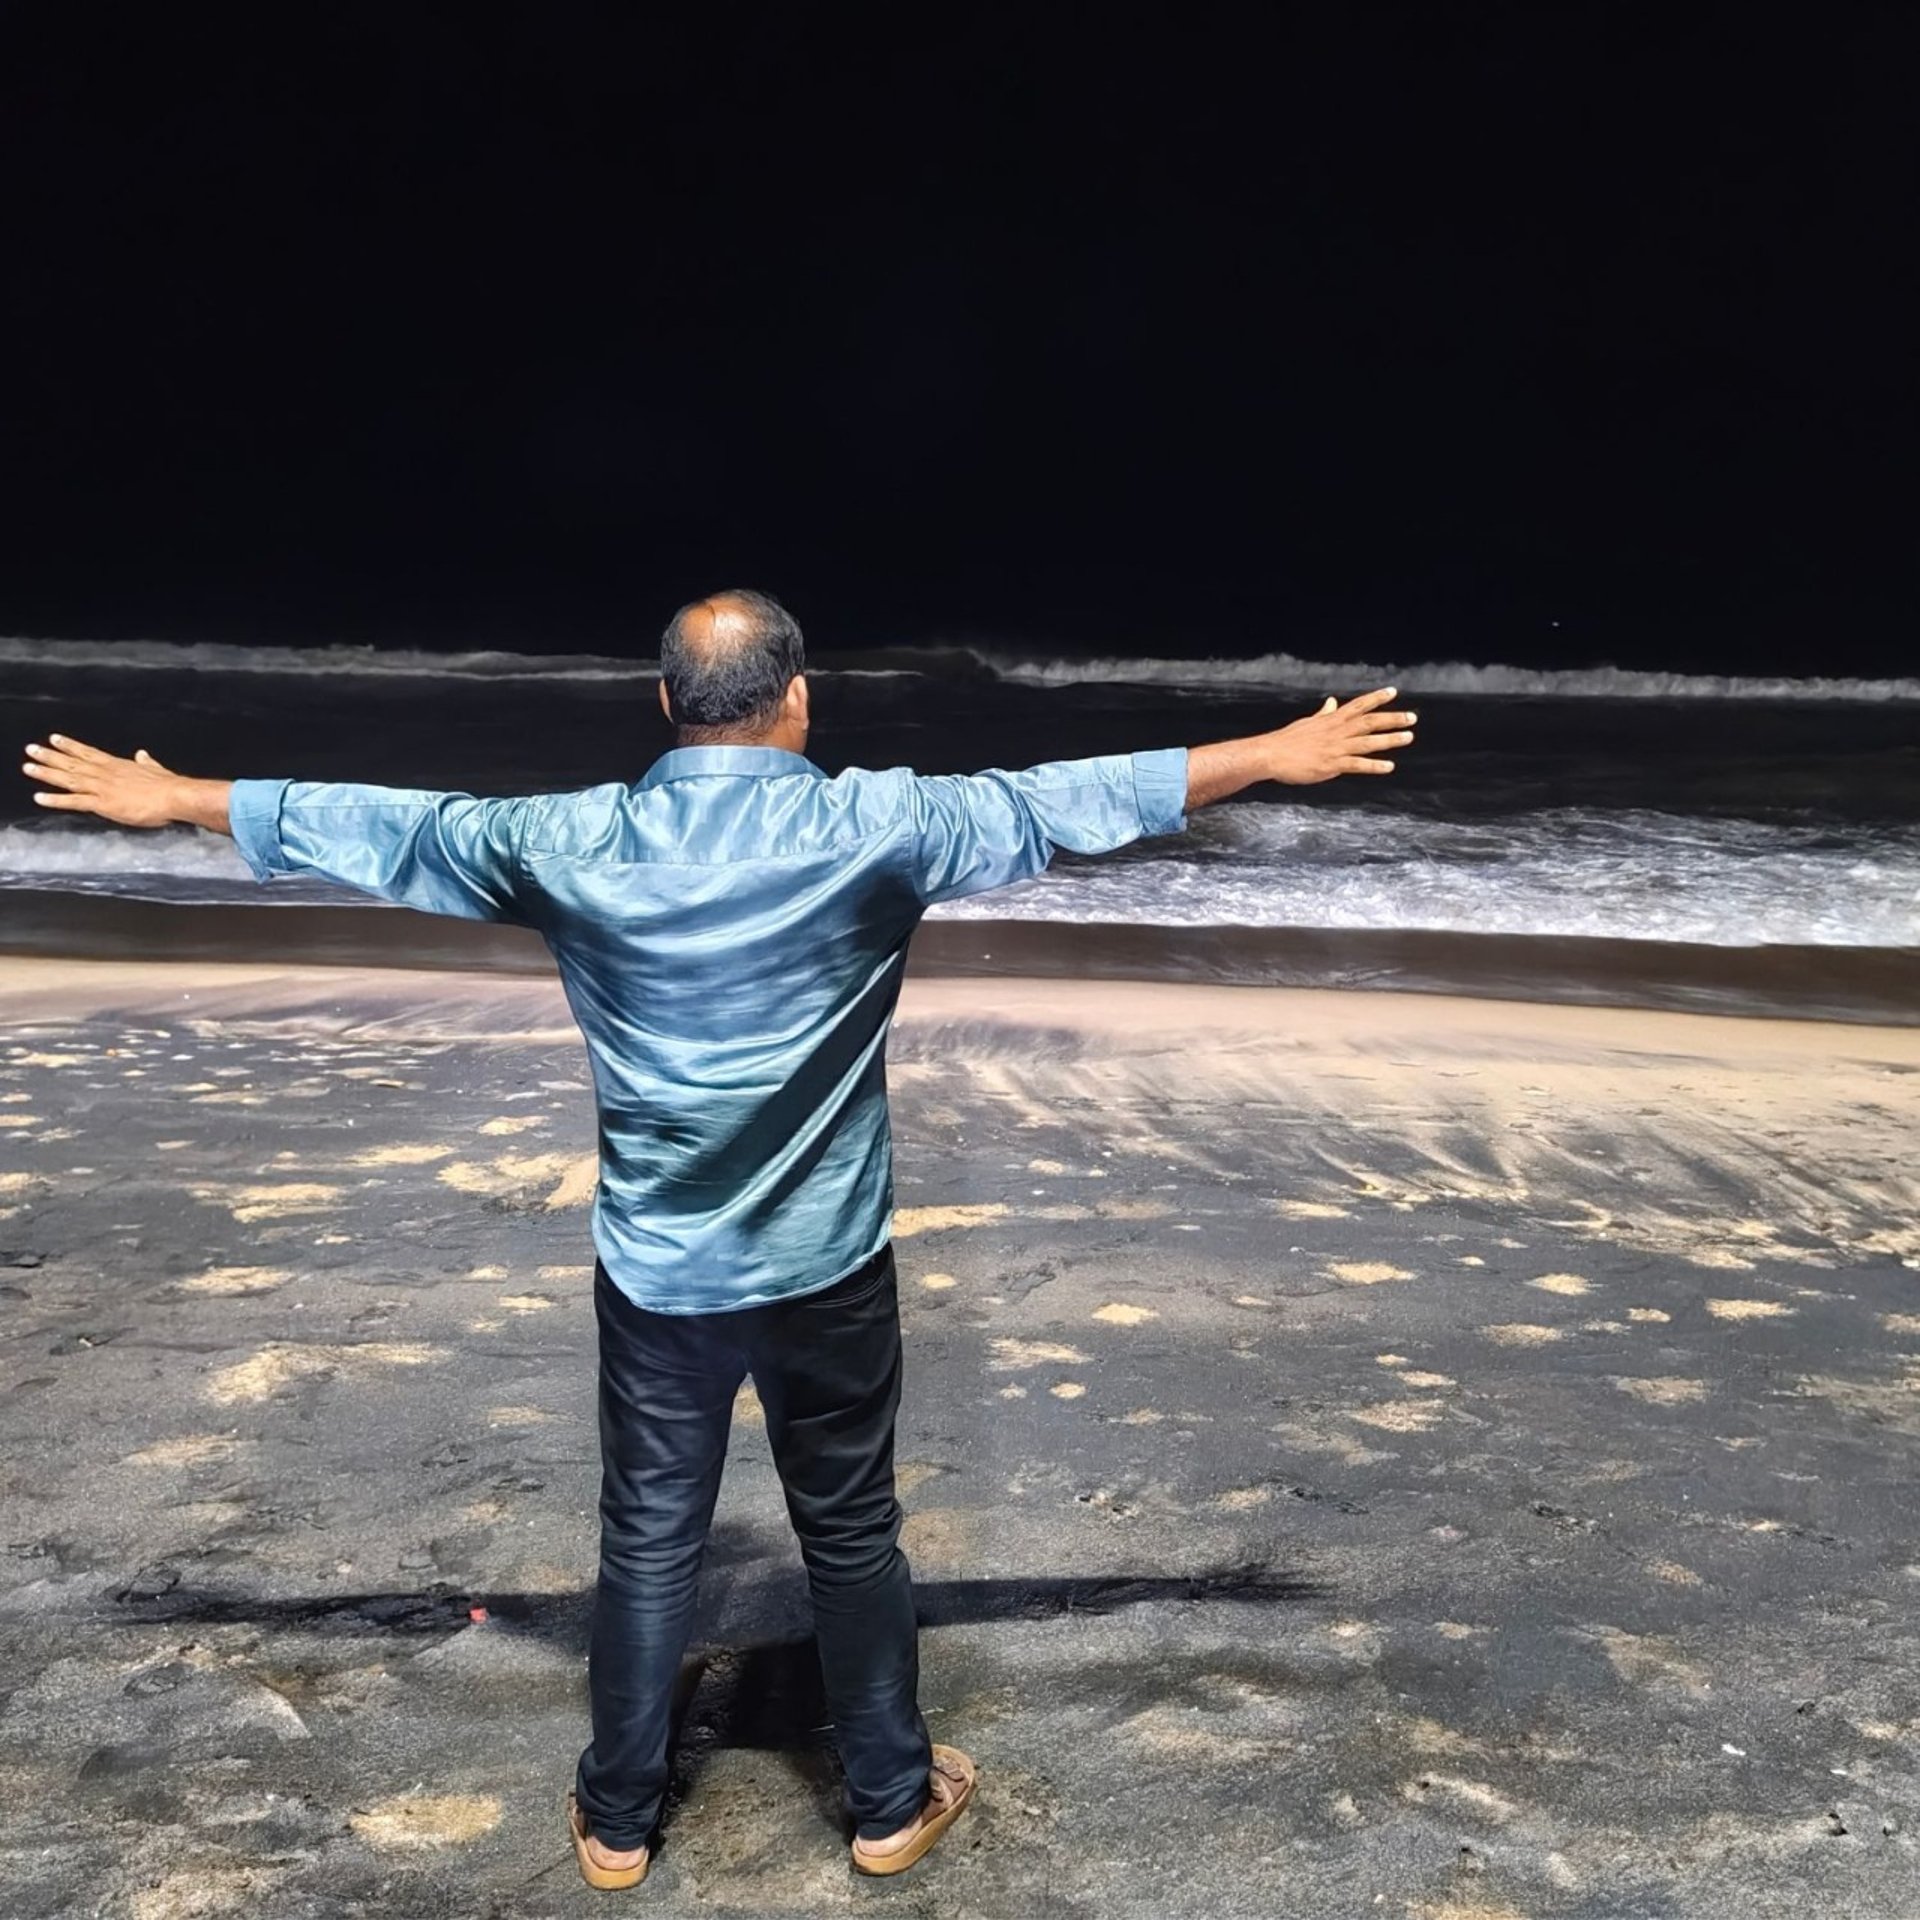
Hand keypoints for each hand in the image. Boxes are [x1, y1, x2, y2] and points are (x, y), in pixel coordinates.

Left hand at [21, 734, 186, 826]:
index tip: (55, 738)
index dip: (71, 746)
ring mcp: (102, 788)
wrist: (174, 795)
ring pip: (68, 778)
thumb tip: (142, 753)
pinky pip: (74, 801)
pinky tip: (40, 798)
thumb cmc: (168, 786)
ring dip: (46, 773)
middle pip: (72, 763)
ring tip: (28, 768)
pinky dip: (56, 800)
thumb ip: (146, 763)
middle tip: (31, 749)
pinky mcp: (103, 804)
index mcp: (118, 766)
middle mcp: (105, 774)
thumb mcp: (156, 769)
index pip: (88, 753)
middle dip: (50, 756)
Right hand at [1265, 687, 1417, 783]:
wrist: (1270, 754)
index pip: (1358, 705)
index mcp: (1331, 720)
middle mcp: (1337, 731)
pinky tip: (1389, 766)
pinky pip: (1357, 764)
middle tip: (1412, 718)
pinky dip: (1374, 765)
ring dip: (1390, 739)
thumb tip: (1332, 702)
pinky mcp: (1331, 764)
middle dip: (1392, 719)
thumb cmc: (1286, 740)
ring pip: (1368, 741)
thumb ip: (1324, 714)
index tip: (1393, 692)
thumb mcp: (1307, 722)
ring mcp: (1335, 747)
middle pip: (1370, 721)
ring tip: (1408, 737)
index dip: (1376, 698)